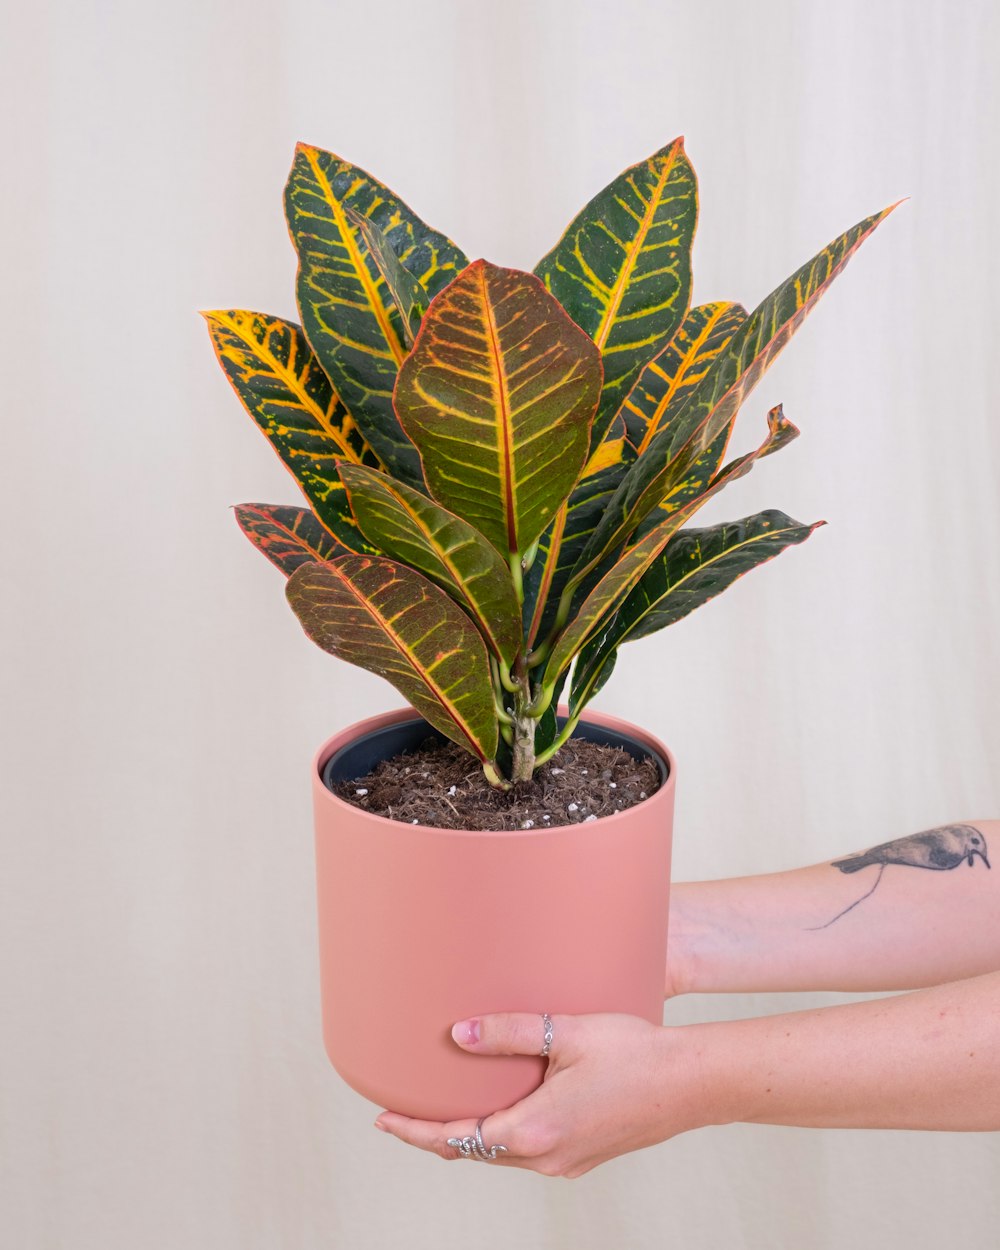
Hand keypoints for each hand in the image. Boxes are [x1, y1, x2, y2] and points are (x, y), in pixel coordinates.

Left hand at [374, 1012, 711, 1177]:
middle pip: (473, 1151)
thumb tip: (458, 1035)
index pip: (456, 1137)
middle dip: (436, 1133)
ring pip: (501, 1154)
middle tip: (402, 1112)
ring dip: (469, 1135)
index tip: (382, 1121)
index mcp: (535, 1129)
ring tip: (445, 1107)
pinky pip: (528, 1151)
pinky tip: (502, 1110)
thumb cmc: (637, 1053)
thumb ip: (509, 1032)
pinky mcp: (584, 1155)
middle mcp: (547, 1156)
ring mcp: (568, 1161)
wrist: (692, 1083)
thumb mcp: (568, 1033)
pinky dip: (500, 1135)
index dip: (414, 1131)